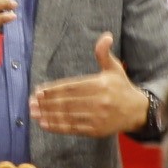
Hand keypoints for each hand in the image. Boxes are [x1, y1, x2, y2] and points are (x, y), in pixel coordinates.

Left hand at [30, 35, 152, 137]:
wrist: (137, 112)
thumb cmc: (121, 87)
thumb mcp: (115, 68)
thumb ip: (104, 54)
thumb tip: (106, 36)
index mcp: (101, 85)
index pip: (72, 87)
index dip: (54, 89)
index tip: (39, 91)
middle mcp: (99, 102)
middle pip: (67, 102)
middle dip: (47, 103)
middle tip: (31, 102)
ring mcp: (97, 118)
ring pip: (68, 116)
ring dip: (48, 115)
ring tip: (33, 112)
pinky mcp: (96, 131)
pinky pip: (73, 128)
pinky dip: (57, 127)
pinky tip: (44, 124)